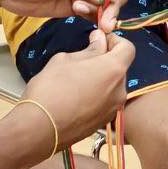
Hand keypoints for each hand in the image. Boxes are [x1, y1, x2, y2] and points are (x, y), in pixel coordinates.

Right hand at [18, 29, 132, 146]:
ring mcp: (113, 109)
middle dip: (105, 61)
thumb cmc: (50, 88)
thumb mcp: (66, 59)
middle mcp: (120, 90)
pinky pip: (105, 102)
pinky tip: (76, 98)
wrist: (39, 129)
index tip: (97, 41)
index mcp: (114, 70)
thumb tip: (100, 39)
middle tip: (82, 60)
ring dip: (100, 79)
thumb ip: (89, 49)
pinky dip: (96, 96)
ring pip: (112, 86)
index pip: (128, 48)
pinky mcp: (104, 123)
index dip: (114, 40)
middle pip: (119, 68)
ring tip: (76, 81)